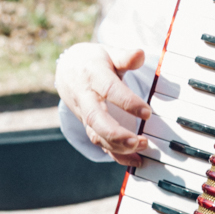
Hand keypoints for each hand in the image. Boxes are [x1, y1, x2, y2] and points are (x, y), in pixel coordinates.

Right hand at [56, 42, 152, 164]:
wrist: (67, 71)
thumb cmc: (93, 62)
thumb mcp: (108, 53)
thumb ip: (124, 57)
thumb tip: (140, 54)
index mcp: (93, 77)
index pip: (109, 90)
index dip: (127, 102)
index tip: (147, 112)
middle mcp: (86, 98)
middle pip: (96, 119)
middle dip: (116, 134)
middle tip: (138, 141)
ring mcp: (86, 115)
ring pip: (97, 135)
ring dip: (118, 146)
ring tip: (141, 147)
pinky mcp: (89, 126)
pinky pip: (101, 144)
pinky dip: (117, 155)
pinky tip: (136, 160)